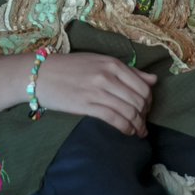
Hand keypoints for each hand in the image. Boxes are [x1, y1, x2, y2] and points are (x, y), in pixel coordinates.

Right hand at [35, 52, 155, 136]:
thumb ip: (128, 71)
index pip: (143, 86)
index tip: (145, 110)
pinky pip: (114, 119)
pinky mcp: (87, 105)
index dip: (148, 102)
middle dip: (144, 115)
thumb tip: (153, 80)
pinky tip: (127, 133)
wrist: (40, 74)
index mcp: (112, 63)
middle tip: (142, 123)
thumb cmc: (69, 68)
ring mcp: (97, 90)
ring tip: (138, 132)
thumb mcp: (99, 62)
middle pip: (138, 101)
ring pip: (129, 111)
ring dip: (137, 125)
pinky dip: (125, 129)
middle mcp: (107, 75)